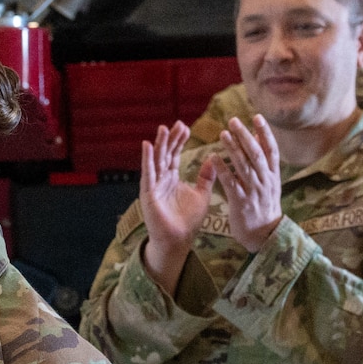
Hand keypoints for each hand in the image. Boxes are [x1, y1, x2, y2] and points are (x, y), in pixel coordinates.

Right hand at [137, 122, 210, 293]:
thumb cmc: (188, 220)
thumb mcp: (201, 194)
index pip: (174, 155)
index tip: (186, 127)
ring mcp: (153, 185)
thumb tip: (214, 159)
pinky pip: (148, 173)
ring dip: (159, 144)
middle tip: (178, 123)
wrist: (178, 240)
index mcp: (172, 178)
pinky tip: (148, 146)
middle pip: (165, 154)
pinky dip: (147, 159)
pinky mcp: (148, 193)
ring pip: (156, 160)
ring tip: (163, 128)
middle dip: (171, 139)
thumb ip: (206, 177)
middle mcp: (161, 179)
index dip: (179, 141)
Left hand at [213, 115, 282, 251]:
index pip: (272, 149)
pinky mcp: (241, 202)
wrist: (264, 234)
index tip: (256, 117)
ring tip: (223, 134)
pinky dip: (222, 169)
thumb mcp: (269, 183)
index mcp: (273, 175)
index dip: (265, 132)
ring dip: (233, 148)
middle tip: (234, 121)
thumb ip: (264, 161)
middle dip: (245, 136)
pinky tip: (213, 158)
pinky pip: (230, 182)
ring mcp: (254, 191)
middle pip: (256, 154)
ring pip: (244, 166)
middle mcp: (265, 180)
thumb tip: (258, 136)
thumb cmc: (264, 206)